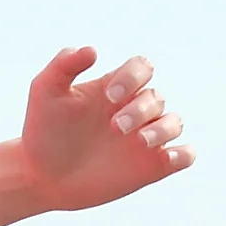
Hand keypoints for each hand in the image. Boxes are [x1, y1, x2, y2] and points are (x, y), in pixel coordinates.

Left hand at [18, 45, 194, 213]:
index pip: (142, 67)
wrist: (41, 176)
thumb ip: (64, 64)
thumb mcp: (45, 91)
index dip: (133, 76)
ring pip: (175, 123)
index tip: (109, 96)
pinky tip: (164, 157)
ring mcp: (145, 139)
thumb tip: (92, 50)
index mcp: (115, 88)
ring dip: (163, 129)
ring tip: (140, 141)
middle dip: (140, 109)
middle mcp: (134, 110)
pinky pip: (184, 156)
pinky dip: (182, 154)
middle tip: (116, 127)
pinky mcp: (152, 167)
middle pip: (157, 97)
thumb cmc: (43, 131)